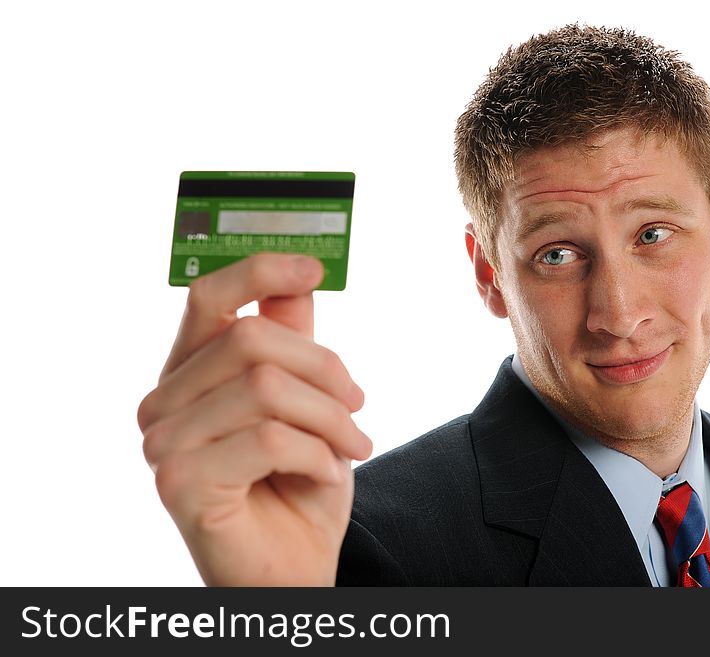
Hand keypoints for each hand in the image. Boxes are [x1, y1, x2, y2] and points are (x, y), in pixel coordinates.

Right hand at [137, 253, 371, 584]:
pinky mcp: (180, 482)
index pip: (208, 297)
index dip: (260, 271)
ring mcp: (163, 443)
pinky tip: (325, 478)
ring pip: (267, 389)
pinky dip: (317, 457)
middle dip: (326, 372)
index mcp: (189, 372)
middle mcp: (163, 401)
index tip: (315, 265)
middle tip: (359, 406)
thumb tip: (301, 275)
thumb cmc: (297, 482)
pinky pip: (270, 439)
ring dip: (331, 421)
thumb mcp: (307, 400)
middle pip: (252, 342)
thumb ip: (292, 340)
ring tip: (350, 448)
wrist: (293, 565)